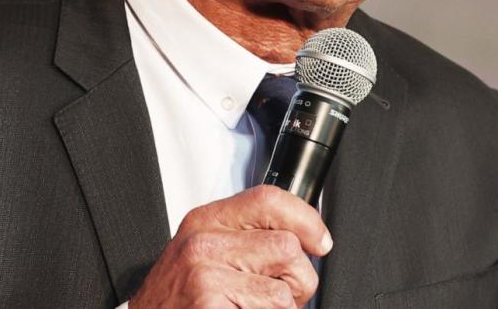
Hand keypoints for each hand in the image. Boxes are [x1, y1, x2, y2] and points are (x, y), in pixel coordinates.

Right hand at [130, 185, 331, 307]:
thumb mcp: (204, 252)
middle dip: (297, 279)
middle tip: (278, 294)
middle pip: (287, 248)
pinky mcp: (211, 306)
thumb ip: (246, 236)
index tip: (320, 240)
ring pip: (285, 292)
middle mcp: (203, 245)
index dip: (306, 219)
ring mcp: (206, 278)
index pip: (268, 200)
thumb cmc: (177, 298)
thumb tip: (307, 235)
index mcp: (205, 222)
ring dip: (284, 308)